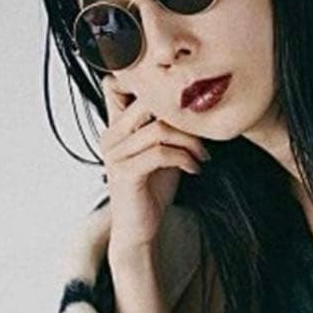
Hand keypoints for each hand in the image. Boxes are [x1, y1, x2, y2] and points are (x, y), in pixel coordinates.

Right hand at [98, 74, 210, 263]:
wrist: (138, 228)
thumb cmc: (150, 192)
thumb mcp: (160, 154)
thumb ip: (167, 131)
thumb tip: (194, 113)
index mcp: (116, 128)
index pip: (117, 85)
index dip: (145, 84)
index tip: (180, 100)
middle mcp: (111, 136)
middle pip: (146, 102)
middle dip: (182, 117)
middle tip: (202, 134)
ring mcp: (116, 153)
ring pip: (159, 130)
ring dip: (190, 142)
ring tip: (202, 155)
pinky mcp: (126, 172)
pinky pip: (161, 154)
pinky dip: (184, 158)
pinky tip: (194, 168)